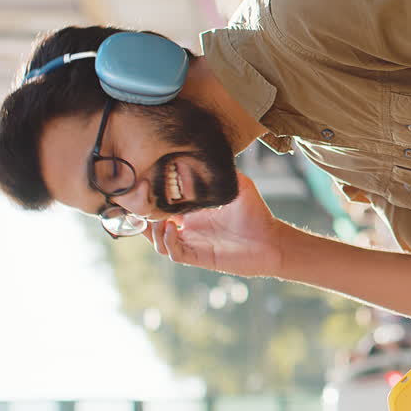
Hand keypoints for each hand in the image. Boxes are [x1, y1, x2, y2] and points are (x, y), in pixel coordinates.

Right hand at [143, 172, 282, 277]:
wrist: (271, 241)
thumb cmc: (257, 215)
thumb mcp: (240, 186)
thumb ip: (225, 172)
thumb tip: (212, 152)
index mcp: (196, 214)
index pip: (165, 209)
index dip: (153, 203)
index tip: (144, 191)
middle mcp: (191, 230)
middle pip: (155, 227)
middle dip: (144, 219)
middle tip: (139, 207)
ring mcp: (193, 245)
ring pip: (159, 242)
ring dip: (153, 231)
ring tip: (158, 219)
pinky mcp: (198, 258)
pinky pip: (173, 253)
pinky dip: (167, 241)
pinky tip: (170, 228)